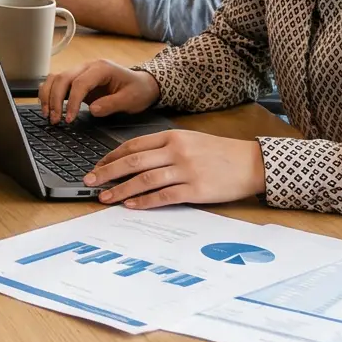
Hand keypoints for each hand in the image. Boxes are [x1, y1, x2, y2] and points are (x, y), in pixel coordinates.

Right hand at [36, 60, 159, 123]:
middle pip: (63, 78)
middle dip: (55, 100)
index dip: (71, 101)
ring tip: (48, 115)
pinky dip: (48, 93)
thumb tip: (92, 110)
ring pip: (55, 78)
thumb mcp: (131, 100)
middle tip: (55, 120)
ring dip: (48, 96)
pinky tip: (47, 106)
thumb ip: (111, 104)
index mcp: (102, 68)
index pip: (80, 83)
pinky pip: (56, 81)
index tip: (69, 119)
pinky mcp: (76, 79)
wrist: (142, 84)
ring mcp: (80, 71)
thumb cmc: (137, 91)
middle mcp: (88, 66)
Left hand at [82, 129, 265, 210]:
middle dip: (107, 172)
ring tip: (104, 197)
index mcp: (173, 136)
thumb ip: (166, 147)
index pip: (133, 145)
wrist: (252, 163)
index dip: (111, 157)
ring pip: (144, 180)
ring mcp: (186, 170)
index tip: (97, 166)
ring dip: (120, 190)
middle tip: (89, 181)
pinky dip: (144, 201)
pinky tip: (130, 205)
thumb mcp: (191, 141)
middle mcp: (176, 151)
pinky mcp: (195, 189)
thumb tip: (136, 160)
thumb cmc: (220, 153)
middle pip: (132, 161)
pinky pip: (163, 196)